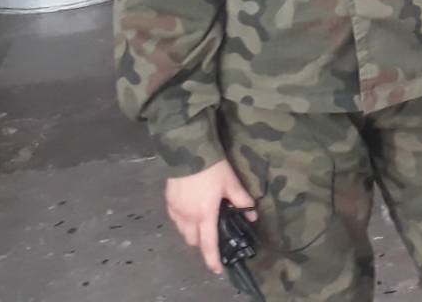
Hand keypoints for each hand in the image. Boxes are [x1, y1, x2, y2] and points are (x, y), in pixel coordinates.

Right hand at [164, 160, 255, 274]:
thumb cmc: (212, 168)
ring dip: (192, 232)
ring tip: (203, 222)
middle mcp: (188, 217)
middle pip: (193, 241)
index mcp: (205, 215)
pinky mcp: (168, 201)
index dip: (213, 259)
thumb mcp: (231, 182)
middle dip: (203, 242)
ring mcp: (176, 210)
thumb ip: (242, 200)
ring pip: (183, 232)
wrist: (188, 151)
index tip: (217, 270)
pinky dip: (183, 221)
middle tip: (214, 233)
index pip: (208, 245)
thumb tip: (252, 214)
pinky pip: (175, 219)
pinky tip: (191, 211)